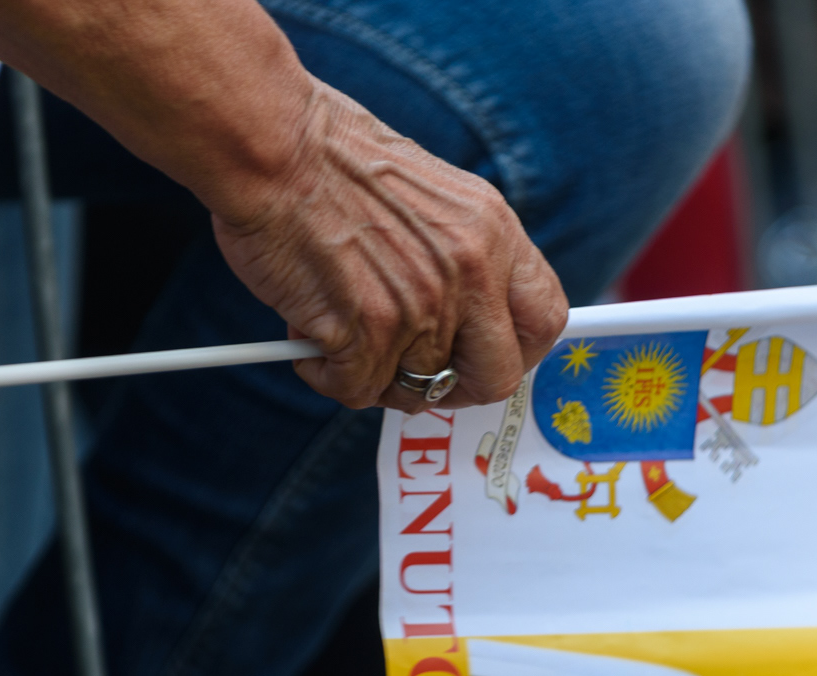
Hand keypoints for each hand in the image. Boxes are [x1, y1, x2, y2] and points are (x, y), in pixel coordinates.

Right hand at [212, 84, 567, 411]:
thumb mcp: (436, 197)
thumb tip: (469, 318)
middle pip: (494, 377)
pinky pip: (356, 389)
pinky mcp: (366, 331)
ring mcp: (420, 307)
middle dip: (452, 389)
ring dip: (373, 375)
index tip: (483, 360)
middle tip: (412, 376)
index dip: (517, 354)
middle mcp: (469, 273)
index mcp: (493, 233)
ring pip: (415, 389)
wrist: (272, 144)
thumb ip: (463, 255)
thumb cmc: (334, 162)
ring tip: (338, 328)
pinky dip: (327, 374)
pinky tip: (307, 335)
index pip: (543, 319)